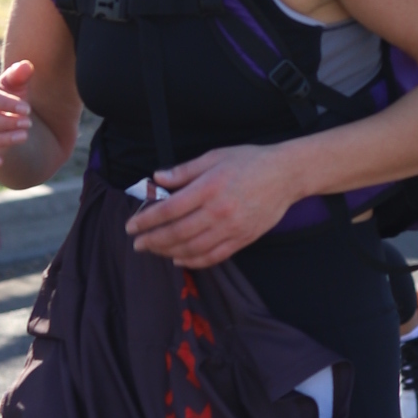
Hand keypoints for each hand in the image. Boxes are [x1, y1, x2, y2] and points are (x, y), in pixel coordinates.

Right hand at [0, 58, 35, 177]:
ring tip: (23, 137)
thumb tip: (27, 66)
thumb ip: (18, 77)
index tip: (27, 109)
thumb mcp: (16, 88)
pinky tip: (1, 161)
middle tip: (27, 123)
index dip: (4, 102)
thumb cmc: (10, 100)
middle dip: (2, 122)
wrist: (6, 124)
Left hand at [125, 143, 305, 268]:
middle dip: (152, 240)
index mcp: (209, 187)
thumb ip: (185, 170)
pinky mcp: (243, 239)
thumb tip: (157, 178)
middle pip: (177, 233)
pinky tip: (178, 259)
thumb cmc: (249, 161)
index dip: (147, 220)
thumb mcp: (214, 156)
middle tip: (137, 244)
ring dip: (168, 252)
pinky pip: (213, 256)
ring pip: (193, 248)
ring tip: (154, 251)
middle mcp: (219, 211)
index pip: (170, 210)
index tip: (132, 226)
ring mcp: (232, 228)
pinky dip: (193, 261)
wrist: (285, 175)